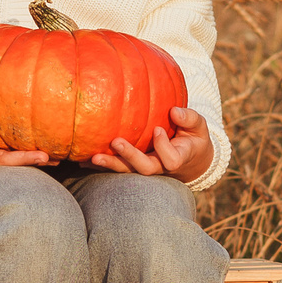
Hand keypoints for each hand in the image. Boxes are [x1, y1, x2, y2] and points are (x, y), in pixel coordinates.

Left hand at [88, 106, 212, 182]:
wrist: (189, 157)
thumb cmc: (193, 136)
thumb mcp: (199, 126)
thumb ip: (189, 118)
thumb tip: (174, 111)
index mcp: (178, 158)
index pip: (171, 160)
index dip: (163, 147)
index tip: (157, 130)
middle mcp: (159, 167)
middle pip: (144, 169)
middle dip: (130, 156)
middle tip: (116, 142)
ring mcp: (145, 167)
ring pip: (127, 171)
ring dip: (110, 164)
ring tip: (93, 156)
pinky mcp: (132, 166)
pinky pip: (116, 167)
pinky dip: (100, 165)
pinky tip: (83, 160)